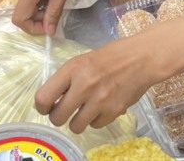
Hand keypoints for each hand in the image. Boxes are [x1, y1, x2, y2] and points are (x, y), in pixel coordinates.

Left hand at [35, 37, 159, 132]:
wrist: (142, 58)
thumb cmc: (111, 57)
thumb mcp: (83, 61)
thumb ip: (67, 79)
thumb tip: (52, 100)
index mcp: (73, 69)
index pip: (44, 97)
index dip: (41, 106)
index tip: (45, 107)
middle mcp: (84, 86)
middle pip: (57, 117)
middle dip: (58, 117)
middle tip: (63, 112)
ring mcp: (99, 100)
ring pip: (75, 126)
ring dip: (77, 121)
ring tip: (83, 112)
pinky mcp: (114, 111)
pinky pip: (95, 125)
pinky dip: (96, 120)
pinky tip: (101, 107)